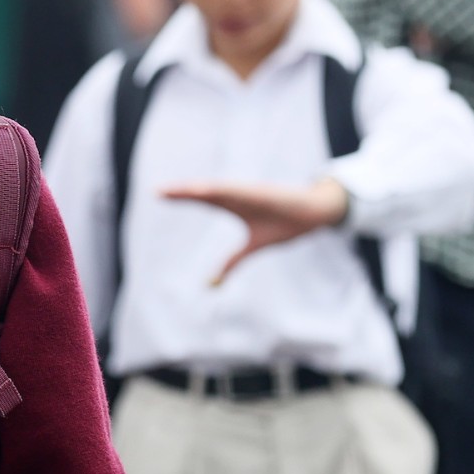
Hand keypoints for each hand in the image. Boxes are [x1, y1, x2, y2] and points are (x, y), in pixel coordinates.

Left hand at [163, 176, 349, 285]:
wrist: (314, 214)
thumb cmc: (284, 224)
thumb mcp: (253, 247)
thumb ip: (232, 262)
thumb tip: (211, 284)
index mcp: (234, 205)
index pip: (203, 199)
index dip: (182, 197)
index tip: (159, 194)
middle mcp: (238, 195)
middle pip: (205, 192)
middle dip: (182, 191)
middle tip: (159, 192)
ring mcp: (251, 193)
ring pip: (219, 189)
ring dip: (198, 189)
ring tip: (177, 189)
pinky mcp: (265, 193)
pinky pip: (242, 191)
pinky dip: (224, 190)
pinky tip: (208, 189)